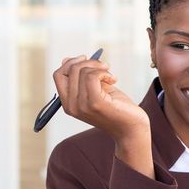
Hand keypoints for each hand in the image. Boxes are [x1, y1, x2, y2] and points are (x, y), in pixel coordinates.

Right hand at [53, 56, 153, 177]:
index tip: (87, 59)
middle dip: (88, 62)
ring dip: (99, 67)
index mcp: (68, 103)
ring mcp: (82, 105)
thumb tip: (66, 59)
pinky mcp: (95, 103)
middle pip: (70, 70)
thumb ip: (82, 77)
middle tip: (104, 67)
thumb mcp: (96, 89)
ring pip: (82, 71)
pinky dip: (104, 72)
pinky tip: (113, 79)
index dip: (72, 62)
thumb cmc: (116, 108)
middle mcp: (71, 106)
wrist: (131, 129)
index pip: (58, 75)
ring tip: (110, 76)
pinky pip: (92, 76)